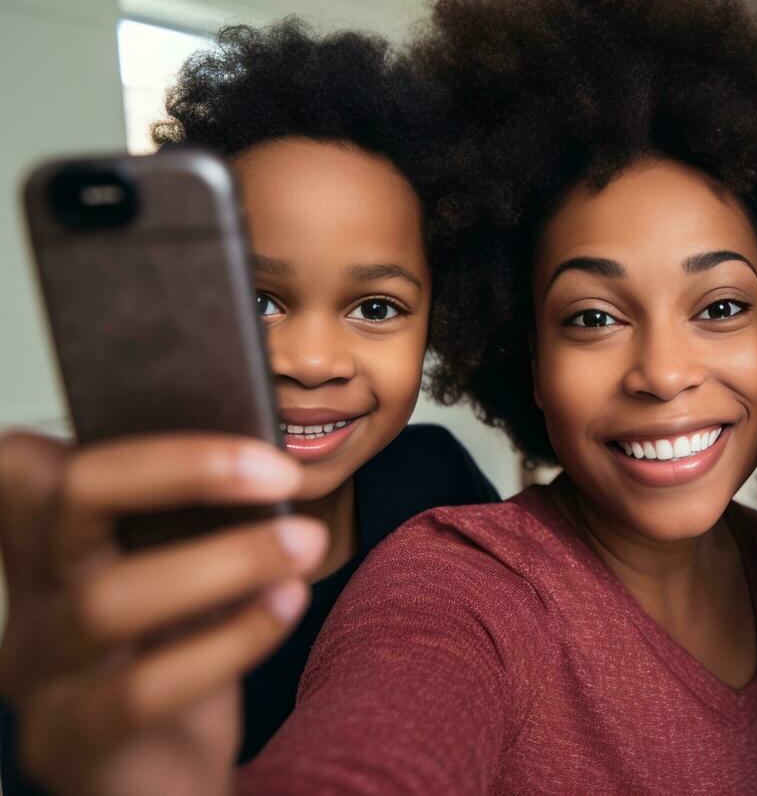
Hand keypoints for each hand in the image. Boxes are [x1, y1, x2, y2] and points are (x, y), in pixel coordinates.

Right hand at [0, 431, 325, 795]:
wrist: (168, 781)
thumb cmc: (181, 658)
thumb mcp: (185, 571)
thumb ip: (193, 516)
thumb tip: (262, 452)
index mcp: (50, 545)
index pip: (23, 465)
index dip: (94, 430)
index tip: (217, 421)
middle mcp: (30, 600)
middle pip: (65, 498)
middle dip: (182, 467)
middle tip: (281, 470)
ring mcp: (39, 675)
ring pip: (105, 599)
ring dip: (225, 560)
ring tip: (305, 543)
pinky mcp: (68, 741)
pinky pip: (139, 690)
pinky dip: (228, 640)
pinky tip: (286, 606)